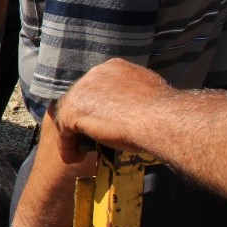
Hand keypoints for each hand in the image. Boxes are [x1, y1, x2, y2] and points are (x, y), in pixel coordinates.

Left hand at [51, 59, 169, 155]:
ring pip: (70, 114)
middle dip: (82, 118)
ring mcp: (81, 90)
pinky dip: (68, 147)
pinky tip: (75, 159)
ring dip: (73, 134)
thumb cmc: (161, 112)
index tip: (102, 121)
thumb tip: (130, 103)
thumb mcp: (146, 92)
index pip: (95, 87)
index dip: (96, 106)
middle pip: (80, 98)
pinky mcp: (73, 109)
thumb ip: (131, 94)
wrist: (160, 119)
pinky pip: (65, 131)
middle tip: (88, 136)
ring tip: (79, 151)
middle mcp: (94, 73)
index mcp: (112, 67)